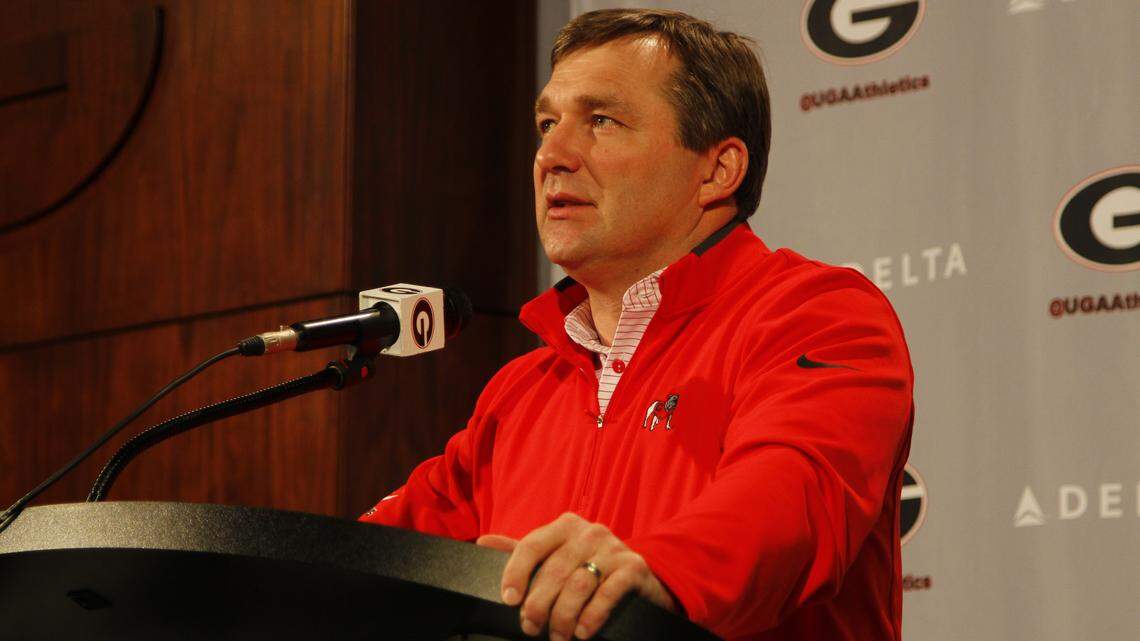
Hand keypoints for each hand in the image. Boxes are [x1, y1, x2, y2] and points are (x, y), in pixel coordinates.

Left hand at [477, 512, 675, 640]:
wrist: (641, 577)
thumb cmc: (590, 567)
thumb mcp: (556, 556)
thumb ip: (523, 552)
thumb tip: (483, 542)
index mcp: (565, 526)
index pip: (532, 545)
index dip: (515, 572)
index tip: (508, 600)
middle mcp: (589, 532)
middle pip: (554, 570)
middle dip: (539, 604)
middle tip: (531, 628)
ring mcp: (613, 548)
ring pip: (579, 584)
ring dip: (564, 616)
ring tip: (558, 637)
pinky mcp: (634, 567)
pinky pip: (608, 592)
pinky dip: (592, 616)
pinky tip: (582, 633)